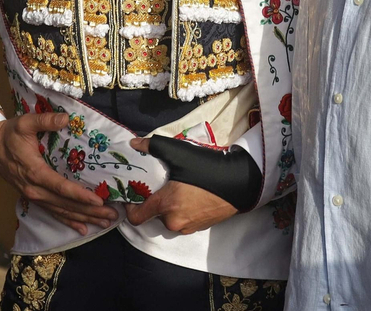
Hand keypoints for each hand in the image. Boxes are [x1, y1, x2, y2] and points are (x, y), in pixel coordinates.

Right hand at [0, 114, 116, 235]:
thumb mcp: (25, 123)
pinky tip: (83, 229)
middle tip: (112, 214)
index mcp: (35, 172)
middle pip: (65, 204)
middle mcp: (35, 189)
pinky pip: (53, 213)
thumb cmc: (9, 134)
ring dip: (84, 218)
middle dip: (90, 211)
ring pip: (61, 211)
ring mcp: (33, 196)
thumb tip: (66, 118)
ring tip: (105, 222)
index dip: (80, 195)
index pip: (61, 187)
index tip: (98, 200)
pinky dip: (69, 221)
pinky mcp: (33, 198)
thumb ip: (45, 121)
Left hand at [125, 136, 240, 234]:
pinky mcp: (201, 227)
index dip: (130, 206)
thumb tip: (134, 144)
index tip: (133, 193)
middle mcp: (174, 222)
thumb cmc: (207, 168)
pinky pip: (185, 219)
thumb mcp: (179, 153)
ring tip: (179, 187)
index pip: (136, 217)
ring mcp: (189, 227)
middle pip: (154, 215)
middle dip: (155, 201)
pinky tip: (192, 193)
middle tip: (161, 183)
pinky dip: (184, 209)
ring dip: (170, 206)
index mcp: (165, 206)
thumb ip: (153, 147)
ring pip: (170, 217)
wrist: (240, 182)